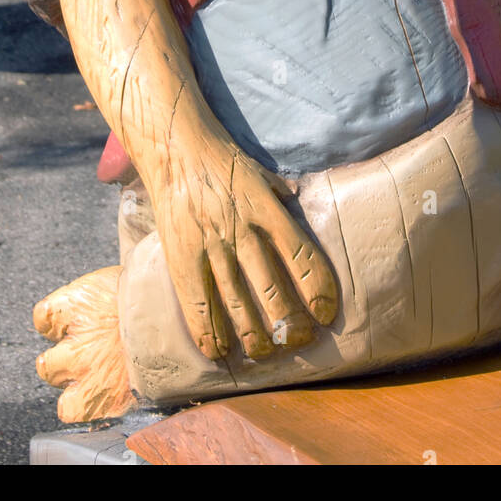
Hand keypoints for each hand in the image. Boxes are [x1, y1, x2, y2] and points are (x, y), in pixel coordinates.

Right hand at [144, 132, 337, 360]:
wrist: (174, 148)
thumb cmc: (222, 161)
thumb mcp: (261, 172)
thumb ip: (282, 195)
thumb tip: (303, 204)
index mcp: (265, 208)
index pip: (301, 255)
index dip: (317, 289)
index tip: (326, 312)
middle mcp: (240, 229)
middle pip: (272, 289)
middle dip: (289, 324)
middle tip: (298, 340)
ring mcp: (209, 246)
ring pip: (236, 304)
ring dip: (254, 336)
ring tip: (265, 351)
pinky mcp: (181, 258)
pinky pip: (197, 304)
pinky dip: (209, 333)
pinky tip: (219, 351)